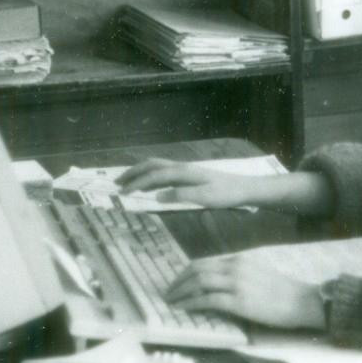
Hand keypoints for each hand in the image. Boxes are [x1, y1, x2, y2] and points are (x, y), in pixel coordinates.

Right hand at [118, 159, 250, 208]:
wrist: (244, 188)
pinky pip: (164, 171)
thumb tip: (158, 196)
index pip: (155, 176)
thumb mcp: (205, 198)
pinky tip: (149, 184)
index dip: (137, 183)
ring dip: (141, 171)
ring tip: (128, 181)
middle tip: (117, 182)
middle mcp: (182, 167)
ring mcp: (185, 169)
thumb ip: (181, 196)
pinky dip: (151, 175)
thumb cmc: (226, 195)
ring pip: (157, 165)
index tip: (122, 193)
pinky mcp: (189, 174)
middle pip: (152, 164)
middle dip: (133, 172)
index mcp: (184, 172)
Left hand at [166, 255, 325, 329]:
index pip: (204, 262)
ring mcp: (237, 283)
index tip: (176, 282)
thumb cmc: (282, 293)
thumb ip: (236, 277)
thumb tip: (215, 288)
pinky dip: (193, 303)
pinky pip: (209, 300)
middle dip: (178, 282)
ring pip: (199, 282)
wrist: (302, 302)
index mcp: (239, 260)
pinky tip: (185, 309)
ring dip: (181, 292)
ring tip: (172, 302)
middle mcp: (235, 267)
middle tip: (168, 293)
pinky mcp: (240, 301)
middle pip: (197, 270)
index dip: (186, 272)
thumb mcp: (256, 276)